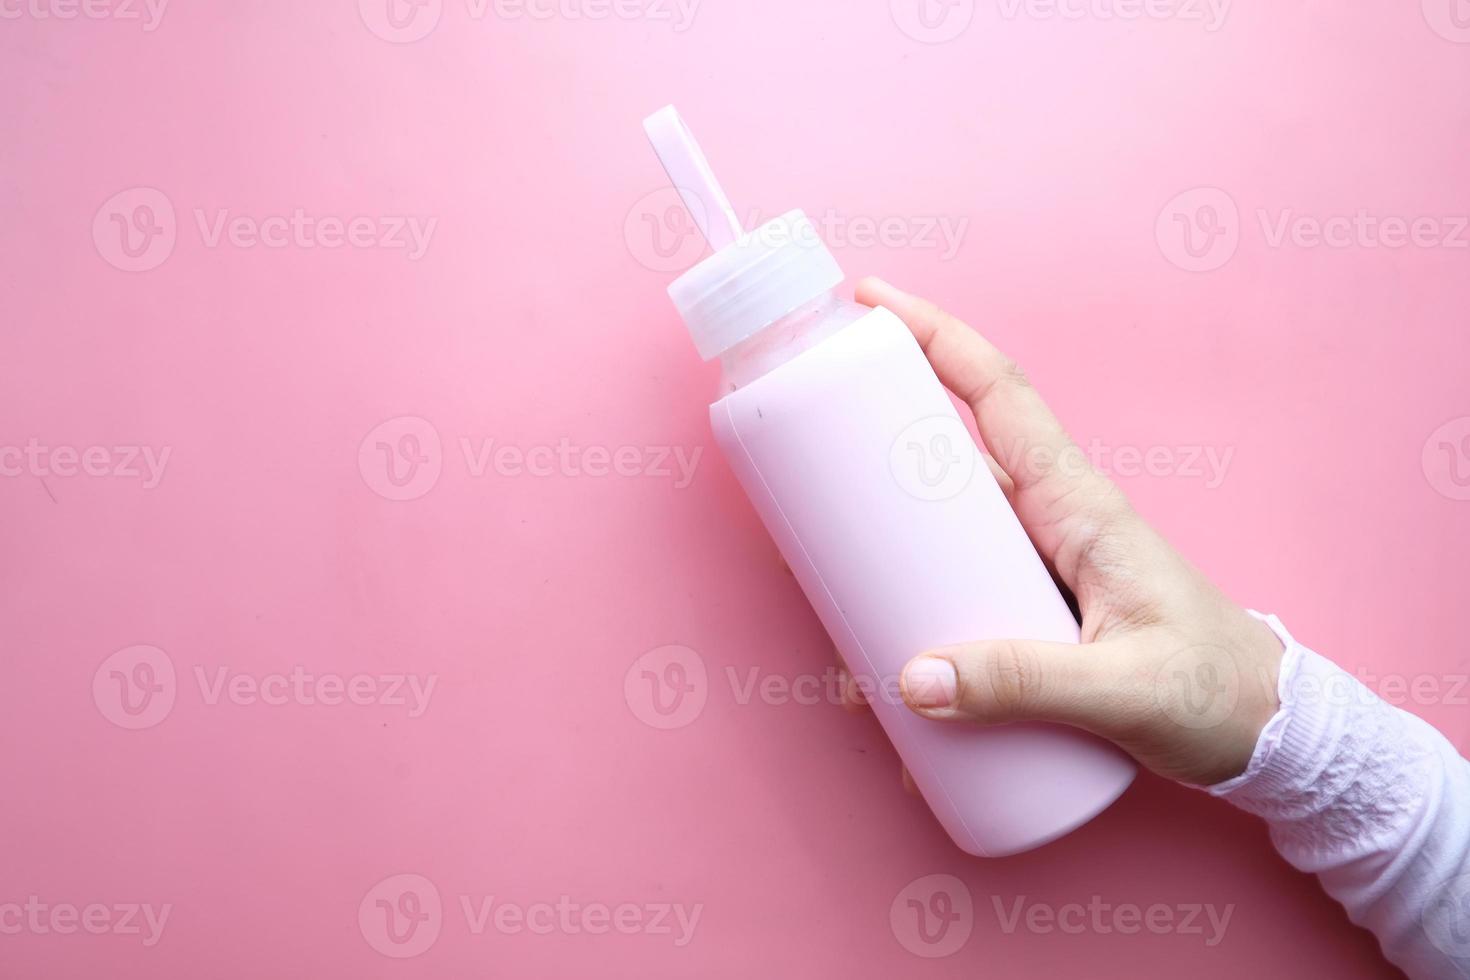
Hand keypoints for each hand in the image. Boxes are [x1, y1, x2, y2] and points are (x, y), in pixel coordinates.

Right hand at [835, 277, 1284, 787]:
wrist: (1266, 735)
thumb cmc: (1217, 691)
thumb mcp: (1126, 689)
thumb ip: (1025, 684)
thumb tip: (911, 679)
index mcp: (1078, 506)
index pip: (999, 396)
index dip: (937, 339)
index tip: (871, 300)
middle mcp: (1050, 524)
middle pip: (946, 461)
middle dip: (874, 449)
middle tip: (805, 461)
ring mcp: (1037, 568)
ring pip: (941, 538)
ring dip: (884, 559)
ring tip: (830, 603)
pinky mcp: (1031, 616)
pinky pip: (957, 599)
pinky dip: (915, 632)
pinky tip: (890, 691)